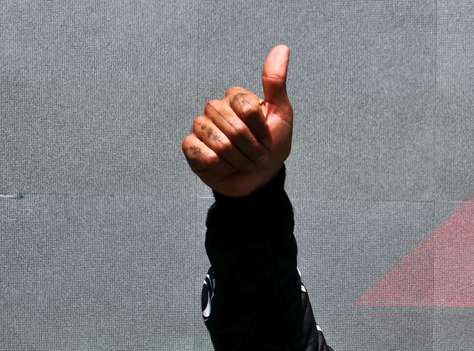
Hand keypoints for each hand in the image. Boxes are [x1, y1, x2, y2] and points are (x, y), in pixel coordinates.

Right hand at [183, 44, 293, 196]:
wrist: (259, 179)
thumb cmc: (270, 147)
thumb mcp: (281, 115)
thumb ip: (276, 83)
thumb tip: (282, 48)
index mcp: (234, 99)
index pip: (247, 108)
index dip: (261, 130)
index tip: (268, 141)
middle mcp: (214, 109)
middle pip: (234, 127)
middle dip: (251, 149)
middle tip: (257, 157)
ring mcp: (200, 127)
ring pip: (219, 143)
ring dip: (238, 160)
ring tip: (243, 163)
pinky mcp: (190, 147)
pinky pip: (204, 155)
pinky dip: (220, 166)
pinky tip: (224, 167)